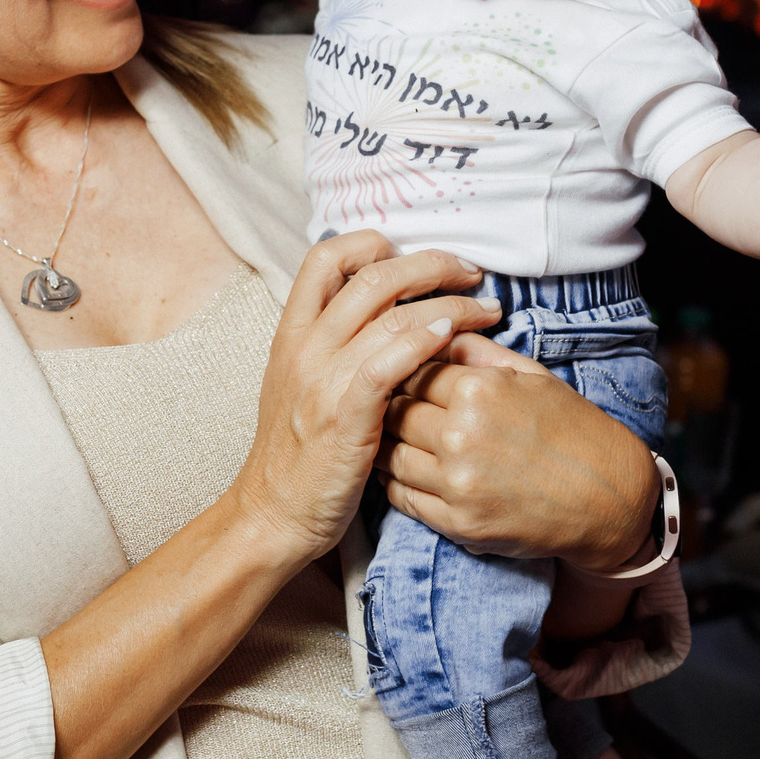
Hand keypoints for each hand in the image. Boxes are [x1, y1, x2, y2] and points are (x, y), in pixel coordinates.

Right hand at [231, 233, 499, 563]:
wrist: (273, 515)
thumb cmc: (297, 456)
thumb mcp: (299, 386)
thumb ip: (330, 346)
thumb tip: (377, 312)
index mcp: (292, 335)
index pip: (324, 258)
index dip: (371, 243)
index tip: (414, 253)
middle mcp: (305, 349)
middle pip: (370, 276)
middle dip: (430, 264)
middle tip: (470, 273)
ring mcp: (323, 381)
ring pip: (389, 314)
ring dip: (449, 303)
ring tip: (486, 309)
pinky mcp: (346, 417)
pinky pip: (389, 362)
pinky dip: (425, 340)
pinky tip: (454, 336)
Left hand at [375, 335, 658, 575]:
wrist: (609, 498)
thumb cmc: (573, 430)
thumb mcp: (532, 375)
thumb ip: (478, 351)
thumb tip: (437, 329)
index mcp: (478, 390)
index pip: (411, 369)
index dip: (403, 369)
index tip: (400, 372)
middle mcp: (461, 435)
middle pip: (394, 411)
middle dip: (388, 406)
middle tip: (385, 404)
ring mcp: (457, 483)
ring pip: (390, 454)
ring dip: (385, 444)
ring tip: (388, 436)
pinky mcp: (457, 522)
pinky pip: (402, 497)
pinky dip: (394, 482)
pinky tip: (400, 470)